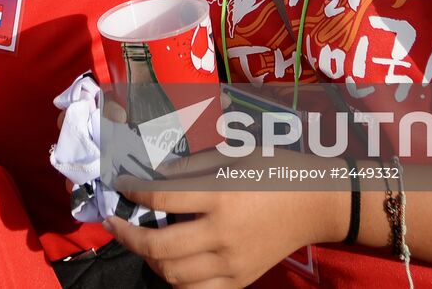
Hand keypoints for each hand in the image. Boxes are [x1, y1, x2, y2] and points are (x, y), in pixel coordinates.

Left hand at [105, 183, 340, 288]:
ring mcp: (233, 263)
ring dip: (149, 259)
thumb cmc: (275, 170)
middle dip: (128, 235)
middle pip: (159, 247)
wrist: (317, 204)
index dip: (133, 190)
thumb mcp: (233, 155)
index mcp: (221, 195)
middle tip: (115, 222)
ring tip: (141, 241)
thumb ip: (191, 166)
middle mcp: (224, 234)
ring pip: (173, 275)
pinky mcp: (241, 280)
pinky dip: (175, 279)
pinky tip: (168, 262)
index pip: (162, 197)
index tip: (120, 185)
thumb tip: (153, 175)